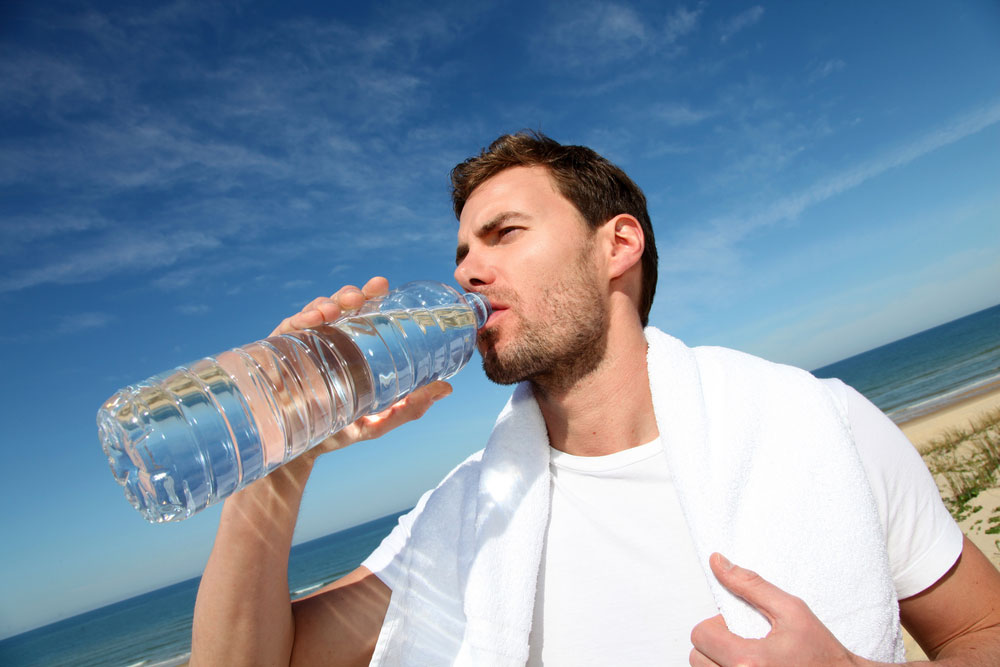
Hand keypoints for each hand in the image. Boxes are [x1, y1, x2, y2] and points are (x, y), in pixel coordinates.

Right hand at [270, 276, 452, 460]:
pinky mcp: (280, 353)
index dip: (370, 295)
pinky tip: (312, 320)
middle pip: (339, 307)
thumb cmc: (338, 430)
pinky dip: (300, 318)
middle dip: (351, 293)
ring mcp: (303, 345)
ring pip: (315, 312)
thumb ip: (409, 407)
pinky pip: (289, 328)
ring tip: (338, 307)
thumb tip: (446, 388)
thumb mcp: (376, 420)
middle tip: (365, 293)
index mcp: (351, 348)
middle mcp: (328, 340)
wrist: (298, 451)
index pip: (362, 314)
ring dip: (327, 302)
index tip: (383, 286)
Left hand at [690, 553, 869, 666]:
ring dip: (717, 661)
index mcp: (748, 660)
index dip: (716, 625)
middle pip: (696, 657)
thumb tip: (717, 561)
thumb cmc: (822, 652)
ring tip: (747, 657)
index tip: (738, 627)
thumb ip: (750, 585)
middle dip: (714, 644)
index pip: (700, 635)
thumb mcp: (791, 610)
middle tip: (743, 642)